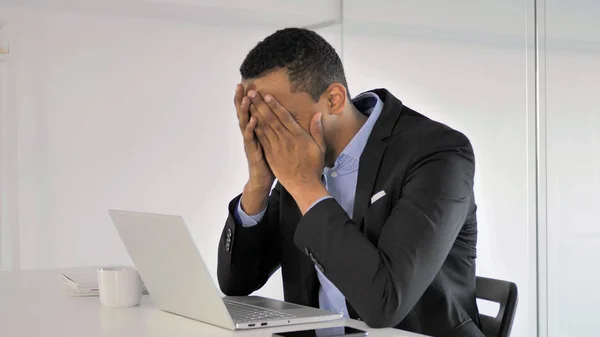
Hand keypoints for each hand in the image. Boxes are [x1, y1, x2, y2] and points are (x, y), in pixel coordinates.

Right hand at [234, 84, 274, 213]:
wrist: (263, 179)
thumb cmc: (269, 159)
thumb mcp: (270, 141)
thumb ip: (271, 127)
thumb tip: (278, 114)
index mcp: (256, 130)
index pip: (251, 111)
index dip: (248, 98)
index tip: (248, 84)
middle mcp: (250, 134)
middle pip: (244, 113)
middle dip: (241, 99)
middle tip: (240, 86)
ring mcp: (250, 142)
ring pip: (245, 123)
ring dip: (245, 110)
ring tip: (246, 98)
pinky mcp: (253, 151)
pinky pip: (251, 138)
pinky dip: (251, 128)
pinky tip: (253, 119)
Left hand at [247, 90, 329, 213]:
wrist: (304, 186)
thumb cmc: (313, 166)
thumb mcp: (320, 148)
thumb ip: (317, 131)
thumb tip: (317, 115)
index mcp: (298, 136)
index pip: (284, 117)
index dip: (275, 105)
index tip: (267, 95)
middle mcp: (285, 139)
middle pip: (271, 119)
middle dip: (260, 105)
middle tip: (252, 93)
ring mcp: (276, 148)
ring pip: (263, 127)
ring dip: (255, 114)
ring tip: (248, 102)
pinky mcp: (271, 155)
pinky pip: (262, 140)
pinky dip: (255, 129)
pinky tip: (249, 121)